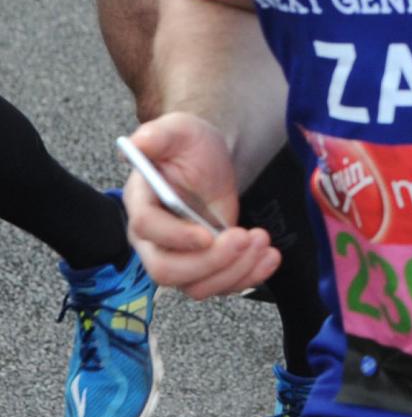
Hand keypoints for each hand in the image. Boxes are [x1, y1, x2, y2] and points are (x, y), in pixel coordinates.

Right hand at [123, 114, 279, 297]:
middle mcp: (153, 239)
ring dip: (234, 271)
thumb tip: (137, 143)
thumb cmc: (190, 145)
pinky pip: (220, 285)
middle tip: (245, 238)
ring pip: (196, 286)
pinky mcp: (206, 263)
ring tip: (262, 242)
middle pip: (167, 270)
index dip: (175, 237)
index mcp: (141, 204)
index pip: (148, 229)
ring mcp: (180, 256)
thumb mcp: (178, 130)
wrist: (213, 159)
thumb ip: (156, 135)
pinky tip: (269, 258)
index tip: (208, 235)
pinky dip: (247, 278)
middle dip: (210, 262)